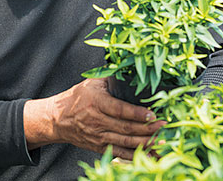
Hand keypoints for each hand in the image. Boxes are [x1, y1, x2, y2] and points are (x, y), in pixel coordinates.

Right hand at [23, 78, 164, 159]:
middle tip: (164, 126)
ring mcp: (98, 137)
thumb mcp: (92, 82)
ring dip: (145, 143)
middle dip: (147, 129)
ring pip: (125, 142)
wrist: (58, 119)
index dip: (137, 114)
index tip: (152, 114)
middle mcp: (97, 121)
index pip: (120, 110)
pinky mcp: (99, 147)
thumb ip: (111, 77)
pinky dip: (136, 155)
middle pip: (126, 128)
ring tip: (162, 140)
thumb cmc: (77, 98)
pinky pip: (120, 153)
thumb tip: (132, 67)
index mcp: (96, 102)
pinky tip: (150, 154)